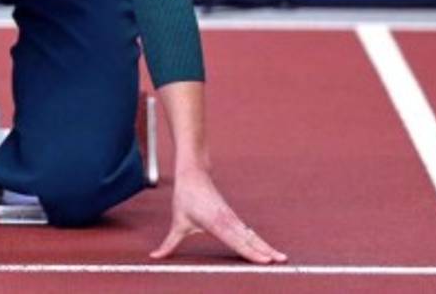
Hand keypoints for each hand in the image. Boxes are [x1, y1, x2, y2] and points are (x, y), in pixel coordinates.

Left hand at [150, 166, 286, 264]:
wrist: (194, 172)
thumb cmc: (185, 197)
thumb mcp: (177, 222)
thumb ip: (168, 244)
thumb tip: (154, 257)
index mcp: (216, 222)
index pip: (236, 240)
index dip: (250, 251)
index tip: (263, 260)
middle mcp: (228, 220)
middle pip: (249, 239)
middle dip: (265, 251)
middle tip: (281, 262)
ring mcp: (233, 218)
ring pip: (252, 235)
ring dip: (266, 246)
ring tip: (281, 258)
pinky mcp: (233, 217)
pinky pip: (248, 231)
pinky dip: (259, 241)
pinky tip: (268, 249)